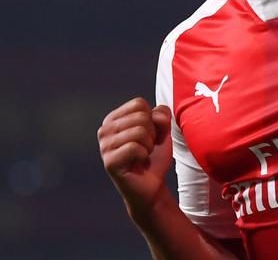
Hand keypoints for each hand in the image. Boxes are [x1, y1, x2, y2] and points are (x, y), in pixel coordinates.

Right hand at [97, 97, 172, 217]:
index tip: (150, 135)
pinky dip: (144, 155)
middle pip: (141, 116)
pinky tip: (138, 162)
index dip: (153, 119)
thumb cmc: (154, 156)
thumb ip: (161, 114)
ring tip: (143, 154)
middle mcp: (105, 129)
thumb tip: (154, 114)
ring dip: (149, 145)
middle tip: (147, 147)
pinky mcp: (109, 161)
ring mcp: (104, 146)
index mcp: (114, 118)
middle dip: (152, 133)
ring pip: (139, 130)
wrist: (152, 185)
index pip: (139, 103)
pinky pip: (135, 147)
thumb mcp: (162, 129)